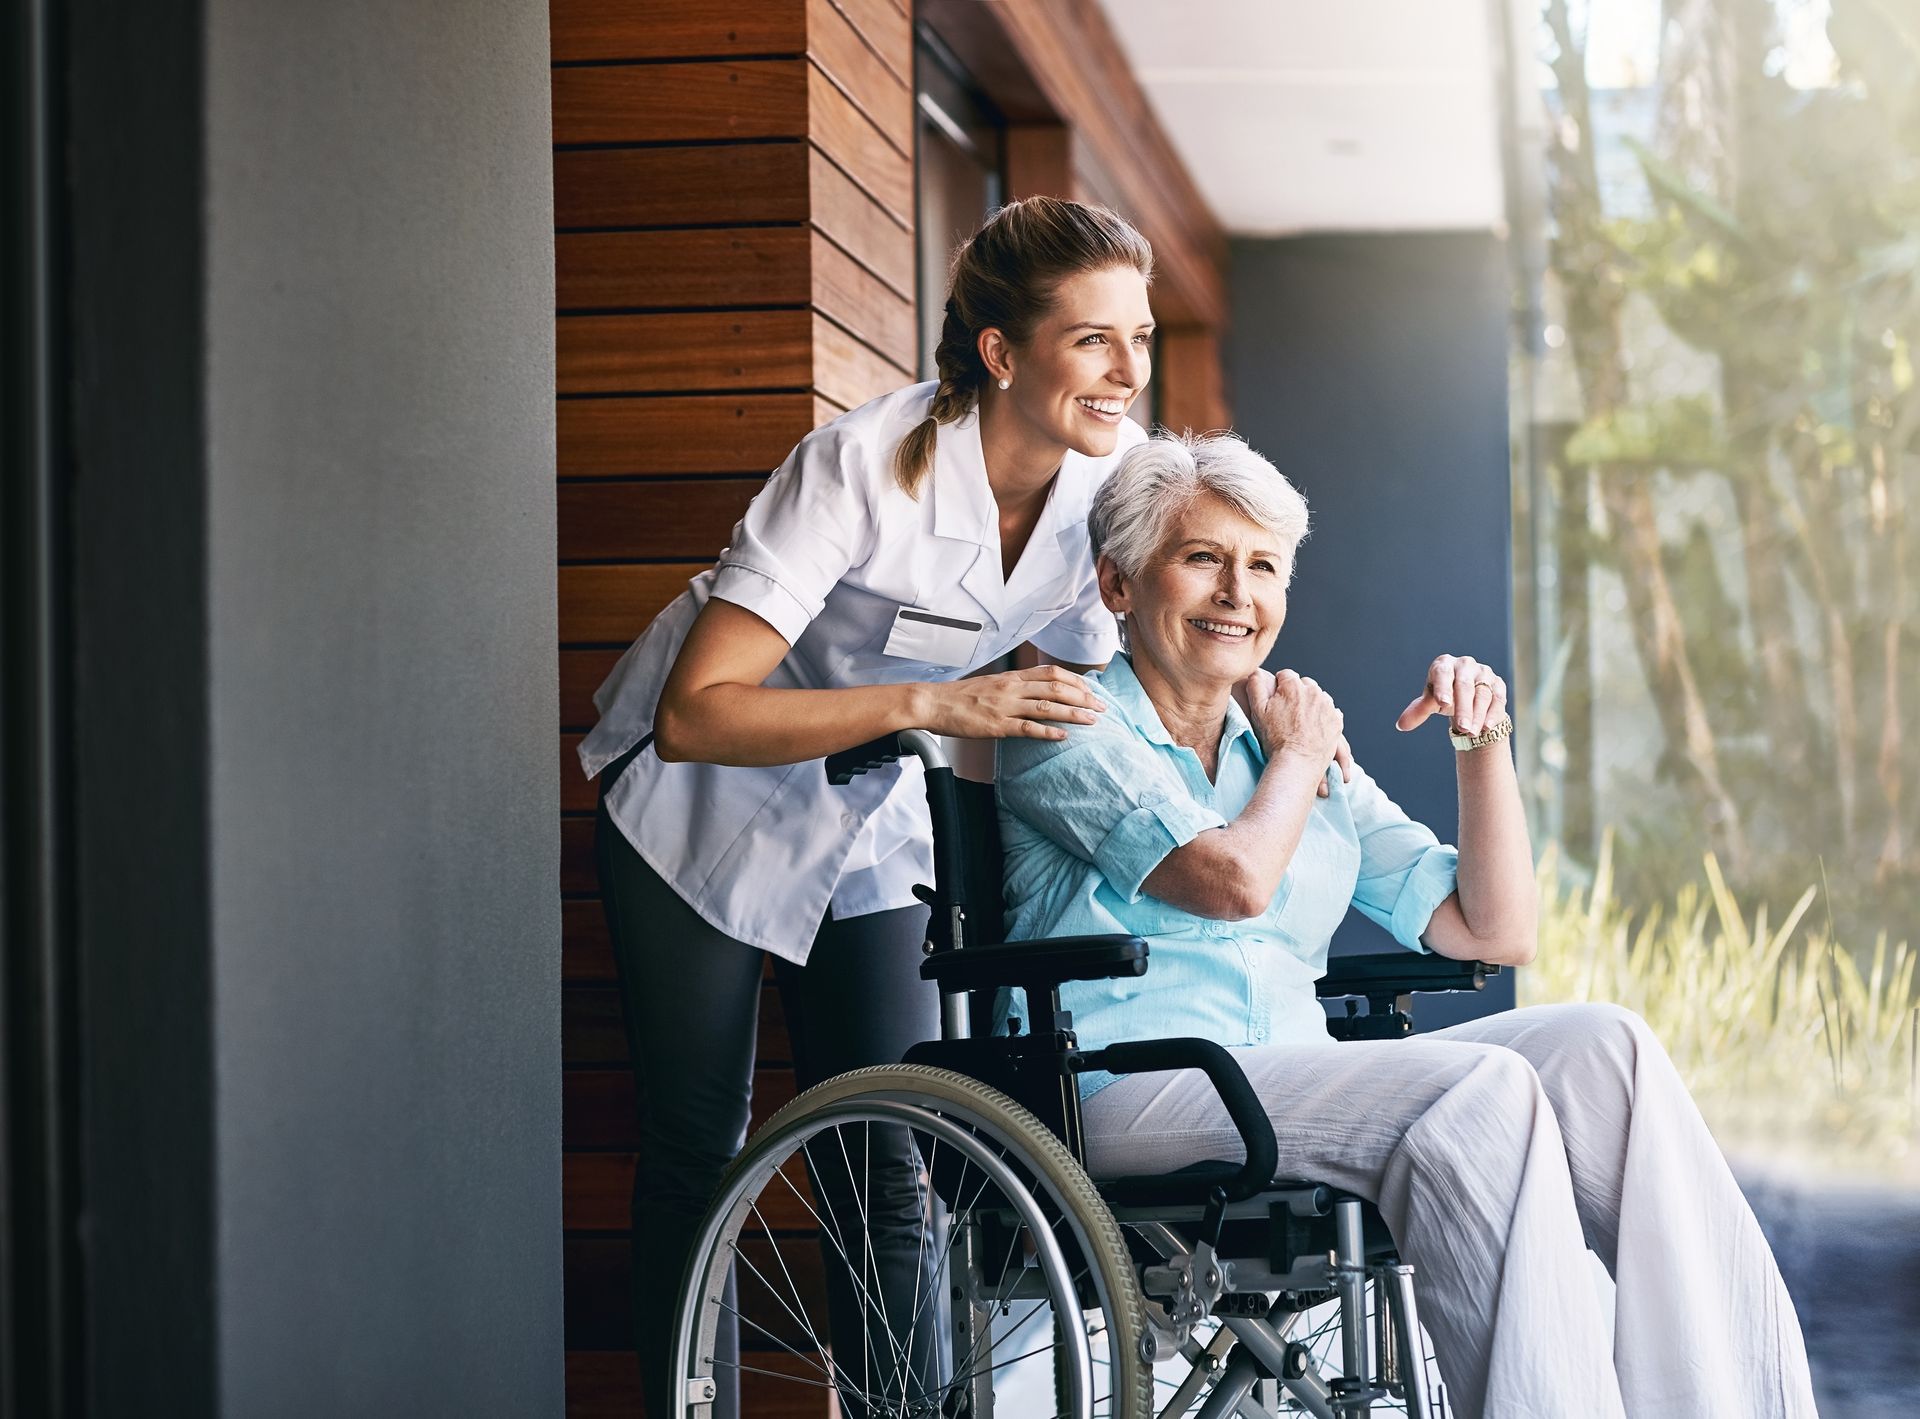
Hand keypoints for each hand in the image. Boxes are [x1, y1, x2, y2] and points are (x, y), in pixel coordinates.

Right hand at [923, 664, 1106, 740]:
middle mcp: (1011, 687)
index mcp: (1011, 677)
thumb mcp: (990, 684)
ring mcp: (1004, 706)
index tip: (1092, 690)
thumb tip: (1034, 692)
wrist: (933, 703)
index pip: (1051, 673)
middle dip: (1083, 697)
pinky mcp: (996, 725)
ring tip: (1092, 720)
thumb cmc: (960, 697)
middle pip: (1056, 687)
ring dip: (1073, 713)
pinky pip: (1027, 728)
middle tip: (1102, 707)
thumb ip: (1013, 687)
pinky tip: (1063, 736)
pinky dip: (1047, 732)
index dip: (1076, 681)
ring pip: (1047, 706)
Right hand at [1240, 669, 1344, 789]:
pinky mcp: (1336, 720)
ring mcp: (1327, 706)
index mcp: (1293, 687)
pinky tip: (1314, 726)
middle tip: (1289, 712)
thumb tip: (1255, 672)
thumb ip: (1255, 687)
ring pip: (1319, 697)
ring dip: (1311, 704)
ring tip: (1301, 721)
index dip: (1279, 686)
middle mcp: (1313, 692)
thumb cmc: (1276, 739)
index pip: (1286, 675)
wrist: (1297, 763)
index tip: (1277, 699)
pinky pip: (1331, 711)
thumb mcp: (1257, 711)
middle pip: (1305, 684)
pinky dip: (1324, 716)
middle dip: (1297, 693)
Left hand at [1395, 654, 1507, 736]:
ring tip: (1471, 733)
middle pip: (1464, 686)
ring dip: (1478, 716)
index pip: (1442, 674)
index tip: (1442, 703)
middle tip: (1462, 728)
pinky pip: (1498, 699)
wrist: (1467, 696)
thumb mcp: (1430, 702)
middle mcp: (1465, 665)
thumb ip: (1418, 711)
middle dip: (1464, 709)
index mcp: (1444, 665)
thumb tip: (1401, 725)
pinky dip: (1493, 714)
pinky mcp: (1498, 684)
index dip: (1443, 688)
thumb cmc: (1444, 695)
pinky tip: (1487, 727)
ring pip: (1482, 695)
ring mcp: (1483, 673)